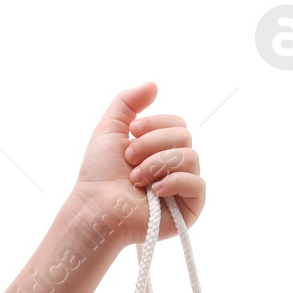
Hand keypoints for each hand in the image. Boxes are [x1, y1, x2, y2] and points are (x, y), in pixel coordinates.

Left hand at [74, 81, 204, 247]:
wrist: (95, 207)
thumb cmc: (98, 173)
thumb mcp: (109, 129)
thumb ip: (128, 103)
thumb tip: (154, 84)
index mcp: (161, 147)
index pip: (177, 123)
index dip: (155, 125)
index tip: (131, 133)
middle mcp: (175, 165)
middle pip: (184, 137)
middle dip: (151, 145)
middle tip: (129, 160)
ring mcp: (183, 186)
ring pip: (191, 157)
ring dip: (157, 164)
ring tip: (135, 178)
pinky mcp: (189, 208)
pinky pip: (198, 184)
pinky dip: (175, 182)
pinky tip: (154, 191)